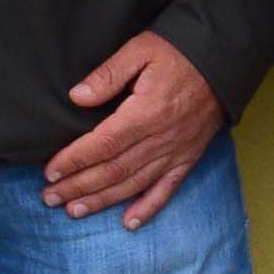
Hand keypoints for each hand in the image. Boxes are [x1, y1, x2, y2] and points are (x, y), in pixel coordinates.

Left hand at [44, 33, 225, 225]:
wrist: (222, 61)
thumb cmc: (178, 52)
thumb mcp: (140, 50)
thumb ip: (108, 75)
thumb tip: (77, 97)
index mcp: (146, 113)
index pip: (102, 144)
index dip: (74, 161)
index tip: (50, 172)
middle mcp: (160, 139)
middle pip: (113, 170)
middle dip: (79, 186)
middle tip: (50, 197)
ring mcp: (176, 152)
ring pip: (133, 184)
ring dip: (102, 201)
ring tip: (74, 211)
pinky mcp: (188, 158)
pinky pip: (167, 190)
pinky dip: (148, 209)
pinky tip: (128, 223)